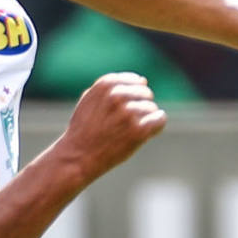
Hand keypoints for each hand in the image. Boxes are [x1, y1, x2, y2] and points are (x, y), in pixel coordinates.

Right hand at [55, 72, 169, 180]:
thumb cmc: (83, 131)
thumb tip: (143, 80)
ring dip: (145, 120)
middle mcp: (117, 95)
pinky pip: (159, 119)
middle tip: (126, 124)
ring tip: (129, 132)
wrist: (77, 158)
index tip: (123, 111)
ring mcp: (128, 113)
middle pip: (145, 93)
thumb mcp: (89, 101)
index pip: (135, 80)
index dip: (133, 96)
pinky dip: (156, 126)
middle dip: (140, 107)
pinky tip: (145, 134)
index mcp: (105, 84)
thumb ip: (111, 88)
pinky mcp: (139, 130)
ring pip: (152, 108)